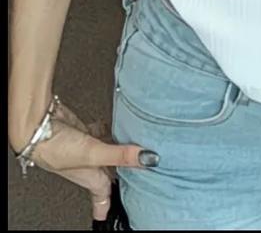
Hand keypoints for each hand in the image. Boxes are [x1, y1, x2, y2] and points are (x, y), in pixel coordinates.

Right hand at [10, 99, 157, 222]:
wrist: (38, 128)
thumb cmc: (57, 150)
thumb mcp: (94, 155)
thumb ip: (121, 155)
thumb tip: (147, 158)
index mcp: (92, 178)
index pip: (103, 196)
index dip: (107, 204)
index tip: (111, 212)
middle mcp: (90, 165)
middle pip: (110, 172)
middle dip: (123, 173)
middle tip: (137, 173)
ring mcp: (88, 147)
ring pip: (109, 151)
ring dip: (121, 148)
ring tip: (137, 147)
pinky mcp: (85, 131)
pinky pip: (102, 132)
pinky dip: (111, 129)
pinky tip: (121, 124)